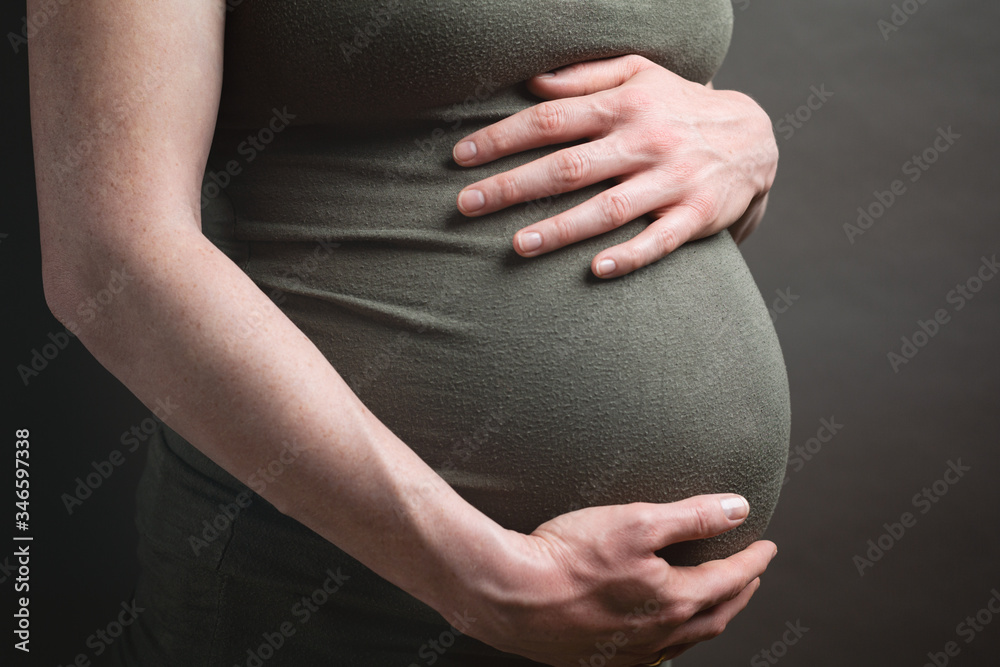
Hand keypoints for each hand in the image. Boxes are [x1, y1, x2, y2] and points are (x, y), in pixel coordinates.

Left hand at [452, 55, 777, 277]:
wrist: (754, 138)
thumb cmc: (678, 105)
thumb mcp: (639, 73)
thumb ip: (584, 76)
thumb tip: (530, 80)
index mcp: (623, 106)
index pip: (551, 119)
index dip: (503, 137)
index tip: (461, 157)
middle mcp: (644, 141)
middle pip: (569, 166)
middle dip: (513, 186)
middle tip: (466, 205)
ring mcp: (671, 180)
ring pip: (608, 208)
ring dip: (561, 228)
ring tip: (517, 246)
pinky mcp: (695, 216)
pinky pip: (660, 240)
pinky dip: (630, 256)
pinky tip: (597, 271)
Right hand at [457, 494, 775, 665]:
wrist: (510, 594)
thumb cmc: (569, 556)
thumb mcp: (637, 521)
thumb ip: (692, 516)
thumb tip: (738, 509)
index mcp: (674, 602)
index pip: (729, 579)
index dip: (752, 560)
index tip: (767, 546)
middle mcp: (659, 636)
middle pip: (716, 614)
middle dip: (739, 591)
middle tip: (750, 574)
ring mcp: (630, 653)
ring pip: (687, 638)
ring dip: (710, 616)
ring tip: (714, 599)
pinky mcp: (601, 659)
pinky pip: (654, 654)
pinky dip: (673, 638)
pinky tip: (661, 630)